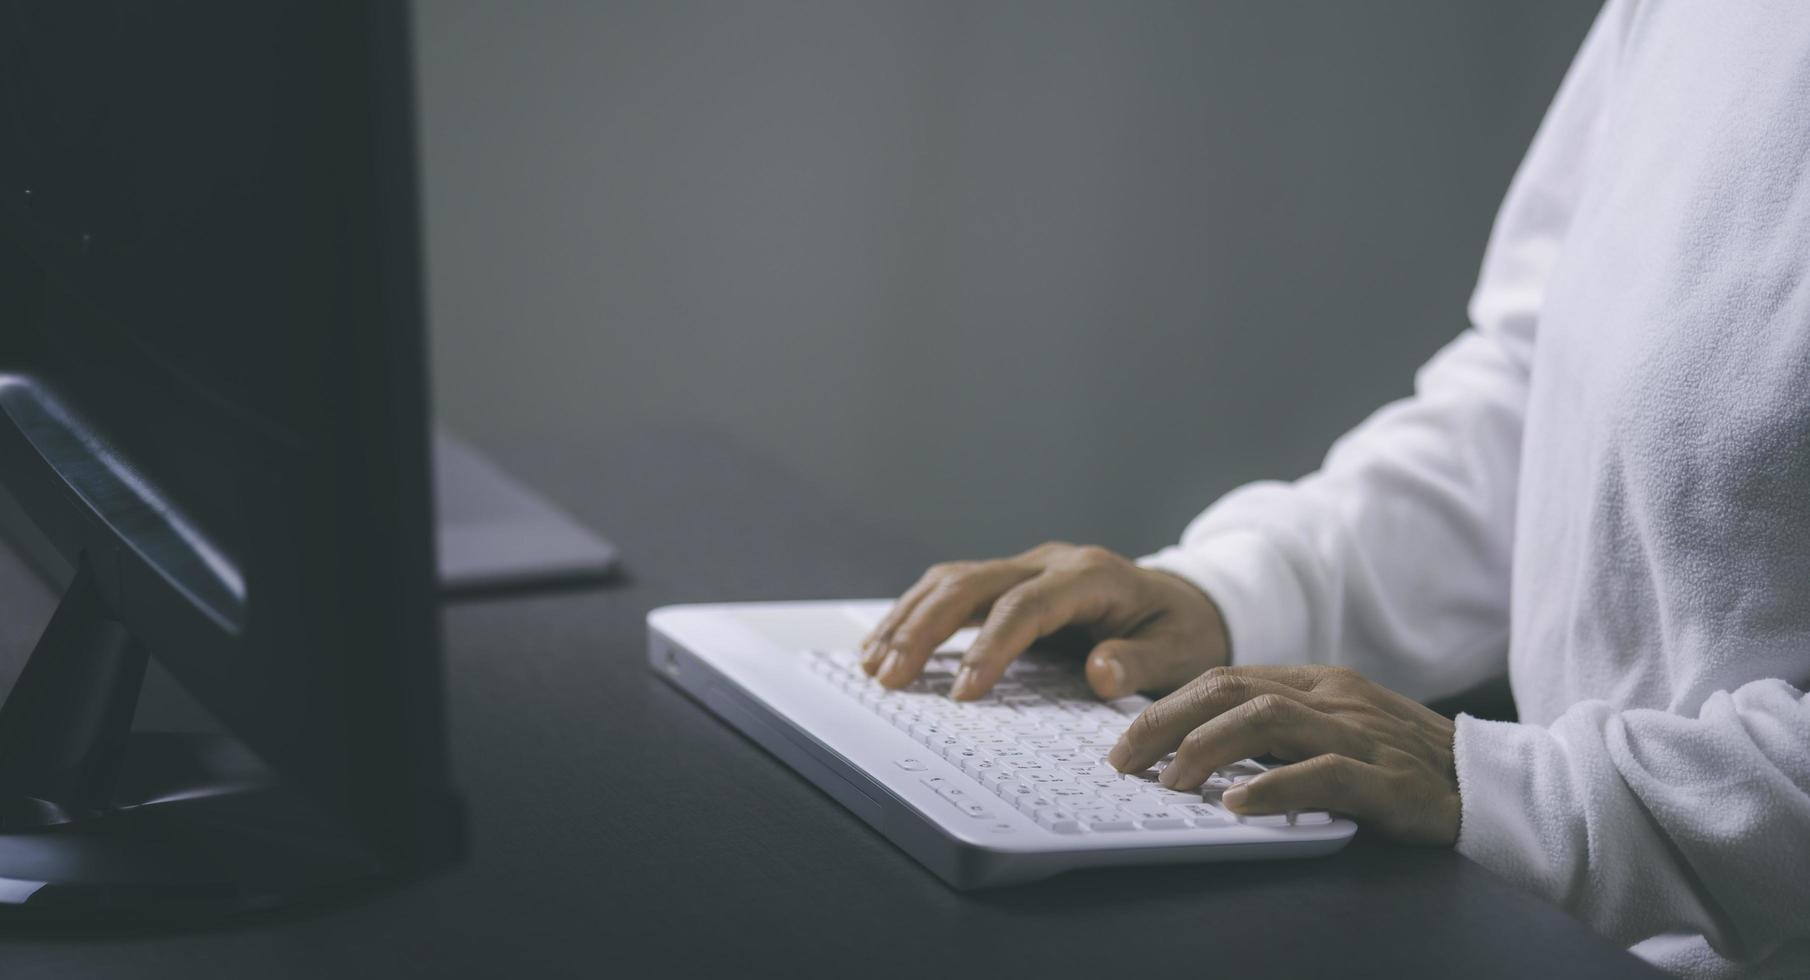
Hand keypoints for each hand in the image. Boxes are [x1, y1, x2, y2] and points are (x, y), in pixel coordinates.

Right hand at [859, 542, 1228, 700]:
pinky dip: (914, 615)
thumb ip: (1140, 663)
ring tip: (874, 665)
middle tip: (891, 677)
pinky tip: (885, 646)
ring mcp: (1025, 567)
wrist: (1186, 601)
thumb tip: (1100, 672)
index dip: (990, 647)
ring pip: (951, 580)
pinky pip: (951, 589)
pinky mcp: (1009, 581)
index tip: (961, 692)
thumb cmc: (1182, 631)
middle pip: (971, 583)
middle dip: (924, 628)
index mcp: (1092, 577)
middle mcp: (1050, 563)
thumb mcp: (1180, 653)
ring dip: (908, 620)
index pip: (1026, 606)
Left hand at [1108, 665, 1459, 844]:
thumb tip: (1201, 746)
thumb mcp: (1336, 729)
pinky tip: (1237, 804)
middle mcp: (1333, 697)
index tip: (1126, 741)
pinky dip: (1274, 787)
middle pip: (1230, 691)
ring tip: (1169, 783)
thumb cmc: (1405, 762)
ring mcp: (1360, 733)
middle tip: (1124, 762)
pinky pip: (1323, 774)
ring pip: (1266, 719)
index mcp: (1317, 681)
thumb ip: (1280, 729)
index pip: (1224, 679)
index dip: (1167, 707)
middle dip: (1166, 722)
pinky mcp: (1386, 777)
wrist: (1492, 782)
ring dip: (1205, 750)